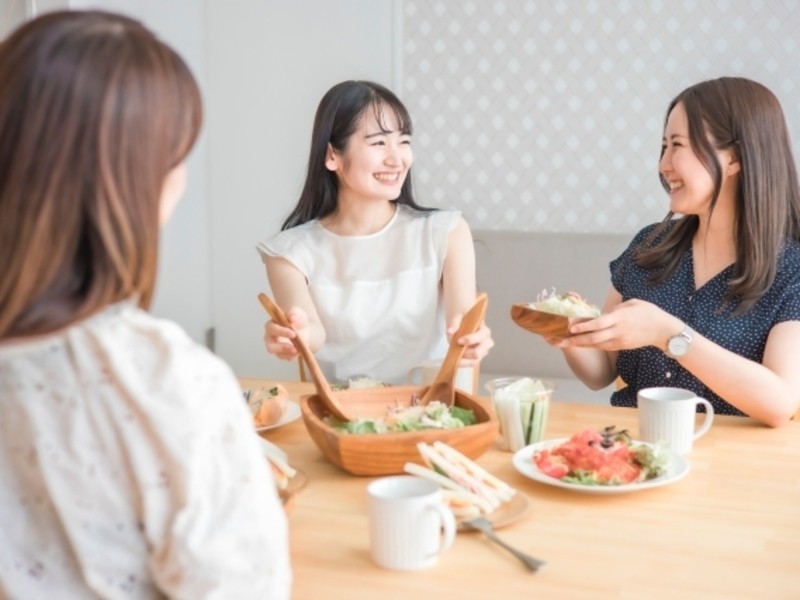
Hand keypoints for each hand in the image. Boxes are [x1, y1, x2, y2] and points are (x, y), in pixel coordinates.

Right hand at [263, 307, 309, 360]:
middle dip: (282, 347)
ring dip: (288, 354)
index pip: (272, 329)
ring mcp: (275, 347)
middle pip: (270, 345)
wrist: (304, 329)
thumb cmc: (297, 319)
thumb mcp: (298, 314)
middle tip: (294, 348)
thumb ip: (295, 314)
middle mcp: (270, 338)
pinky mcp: (282, 354)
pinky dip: (292, 356)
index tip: (293, 334)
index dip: (281, 332)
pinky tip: (300, 353)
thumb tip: (292, 317)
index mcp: (271, 325)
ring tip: (298, 352)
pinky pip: (285, 357)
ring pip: (277, 353)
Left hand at [447, 317, 494, 365]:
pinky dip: (463, 363)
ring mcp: (483, 351)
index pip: (481, 336)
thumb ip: (454, 323)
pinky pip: (472, 364)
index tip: (459, 340)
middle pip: (480, 351)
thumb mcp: (458, 317)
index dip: (471, 339)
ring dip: (464, 359)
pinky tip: (456, 360)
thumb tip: (449, 331)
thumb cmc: (463, 321)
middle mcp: (487, 342)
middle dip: (467, 352)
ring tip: (455, 354)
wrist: (463, 326)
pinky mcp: (478, 358)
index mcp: (484, 330)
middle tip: (457, 349)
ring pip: (476, 360)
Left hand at [558, 299, 681, 351]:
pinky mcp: (621, 347)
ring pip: (596, 344)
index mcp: (621, 318)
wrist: (664, 331)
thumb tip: (602, 314)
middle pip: (594, 338)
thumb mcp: (632, 303)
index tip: (571, 327)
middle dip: (576, 340)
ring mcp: (619, 341)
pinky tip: (580, 343)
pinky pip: (602, 346)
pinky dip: (590, 345)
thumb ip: (615, 309)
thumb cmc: (649, 312)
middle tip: (560, 340)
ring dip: (580, 344)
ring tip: (564, 342)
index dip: (585, 326)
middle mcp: (618, 332)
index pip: (600, 323)